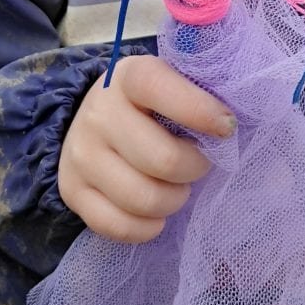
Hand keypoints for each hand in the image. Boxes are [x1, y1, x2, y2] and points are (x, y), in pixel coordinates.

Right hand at [59, 55, 235, 242]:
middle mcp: (98, 113)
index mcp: (128, 77)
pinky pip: (119, 227)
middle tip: (199, 164)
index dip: (199, 110)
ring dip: (174, 200)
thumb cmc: (152, 106)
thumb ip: (201, 94)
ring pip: (143, 199)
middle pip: (162, 160)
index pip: (159, 88)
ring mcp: (81, 154)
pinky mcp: (72, 191)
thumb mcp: (172, 83)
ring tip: (177, 187)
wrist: (95, 119)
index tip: (227, 127)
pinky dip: (148, 227)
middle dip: (195, 168)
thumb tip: (231, 125)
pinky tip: (157, 212)